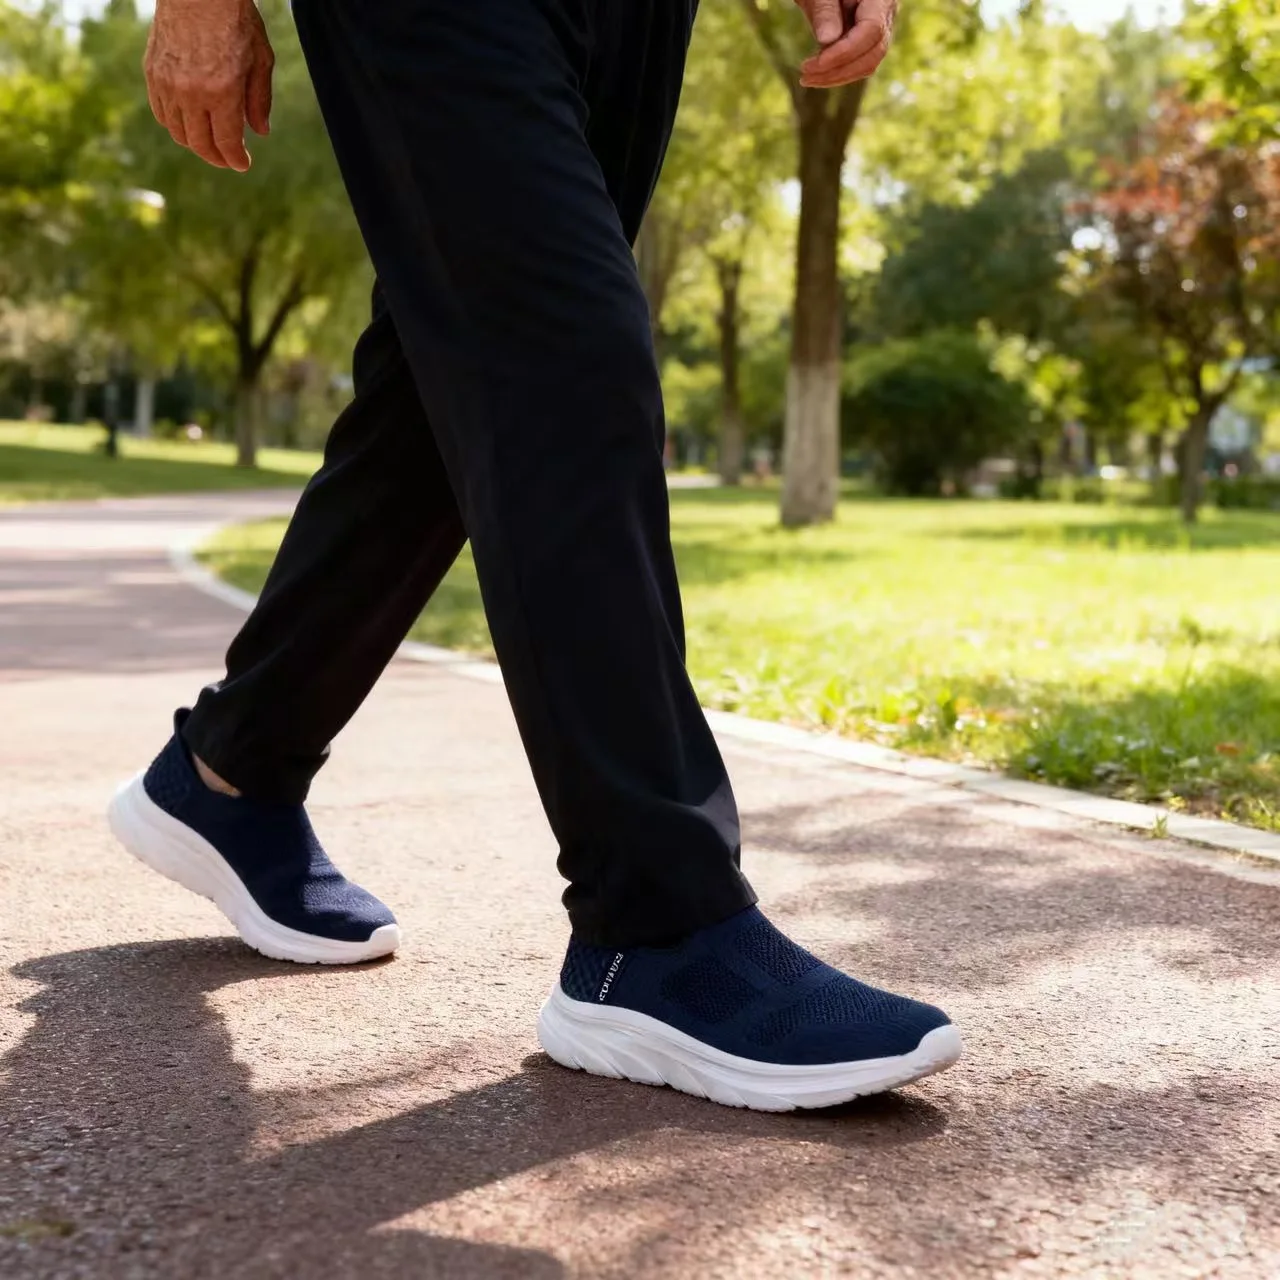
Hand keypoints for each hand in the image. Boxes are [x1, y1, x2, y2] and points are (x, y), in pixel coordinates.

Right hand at [144, 0, 273, 171]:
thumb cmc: (235, 19)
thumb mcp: (261, 59)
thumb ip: (259, 100)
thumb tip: (260, 133)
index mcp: (222, 92)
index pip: (227, 143)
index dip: (236, 159)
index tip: (243, 164)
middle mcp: (191, 93)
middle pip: (201, 144)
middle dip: (217, 158)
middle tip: (228, 159)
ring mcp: (168, 83)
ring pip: (178, 132)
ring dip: (196, 144)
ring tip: (210, 143)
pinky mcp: (152, 72)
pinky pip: (161, 112)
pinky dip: (175, 125)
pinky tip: (189, 124)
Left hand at [796, 0, 897, 89]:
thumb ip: (825, 10)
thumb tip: (828, 40)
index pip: (872, 30)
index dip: (846, 51)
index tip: (817, 63)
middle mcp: (886, 14)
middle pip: (872, 53)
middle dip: (839, 70)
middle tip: (805, 76)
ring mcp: (880, 30)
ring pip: (867, 64)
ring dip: (836, 76)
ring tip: (806, 77)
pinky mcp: (867, 42)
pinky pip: (858, 64)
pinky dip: (837, 72)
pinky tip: (815, 73)